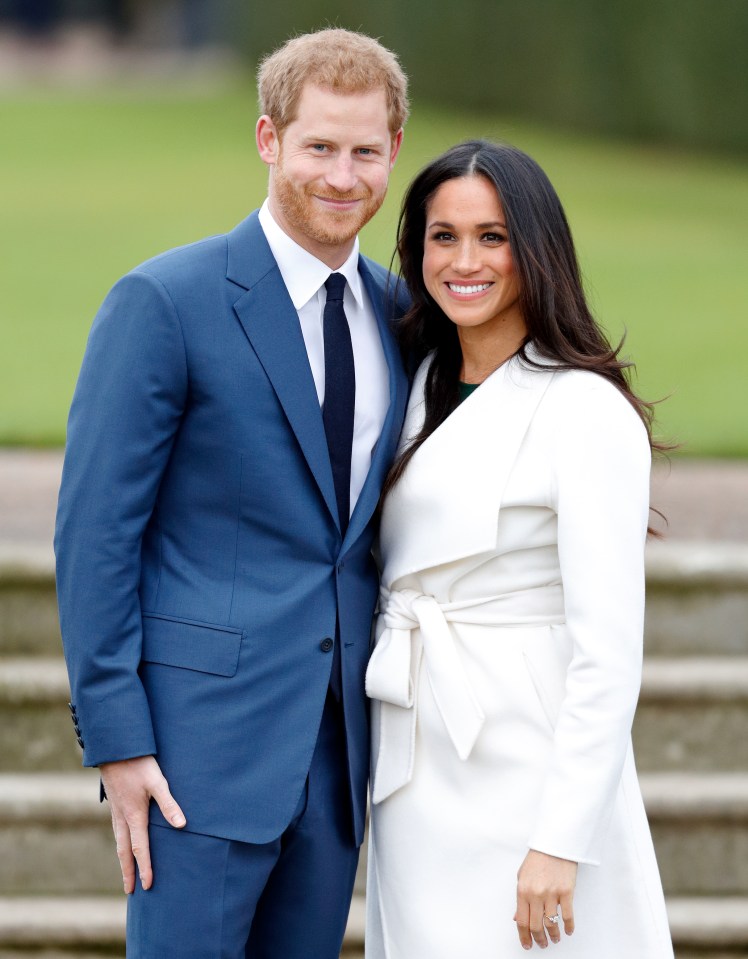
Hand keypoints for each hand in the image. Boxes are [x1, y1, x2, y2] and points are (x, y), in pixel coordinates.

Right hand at [99, 755, 185, 893]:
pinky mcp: (114, 803)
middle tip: (129, 891)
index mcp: (134, 816)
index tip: (147, 886)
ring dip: (122, 859)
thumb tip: (181, 826)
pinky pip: (116, 830)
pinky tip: (122, 842)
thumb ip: (169, 804)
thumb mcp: (157, 782)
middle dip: (128, 871)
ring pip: (118, 841)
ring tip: (125, 871)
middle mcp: (122, 817)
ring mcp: (116, 811)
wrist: (115, 748)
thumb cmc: (138, 764)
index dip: (145, 868)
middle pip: (124, 851)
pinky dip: (120, 843)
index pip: (140, 849)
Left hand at [514, 849, 576, 948]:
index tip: (527, 944)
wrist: (555, 844)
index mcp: (523, 890)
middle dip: (539, 939)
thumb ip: (520, 899)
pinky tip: (567, 931)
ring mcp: (552, 894)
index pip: (522, 921)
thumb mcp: (522, 876)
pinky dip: (568, 927)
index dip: (524, 936)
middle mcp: (536, 894)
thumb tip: (518, 918)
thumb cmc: (538, 859)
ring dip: (553, 935)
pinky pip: (567, 916)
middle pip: (536, 926)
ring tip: (554, 939)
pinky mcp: (567, 892)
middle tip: (542, 944)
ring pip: (552, 924)